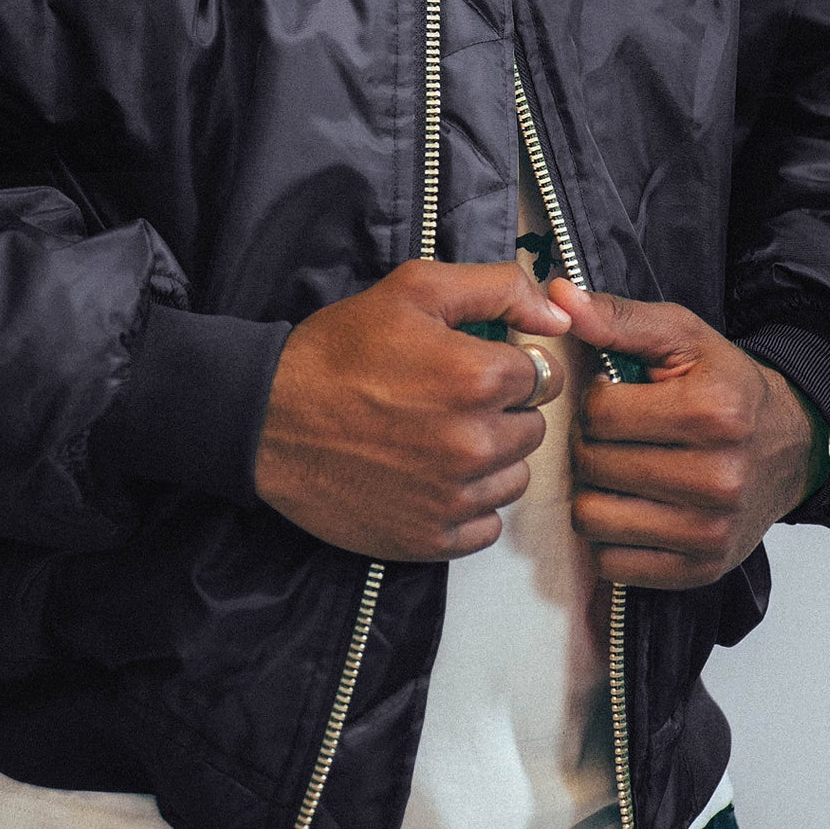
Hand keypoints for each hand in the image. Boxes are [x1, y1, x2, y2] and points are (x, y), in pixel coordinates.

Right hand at [254, 262, 573, 562]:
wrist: (268, 419)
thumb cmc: (339, 351)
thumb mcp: (415, 289)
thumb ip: (499, 289)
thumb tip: (562, 315)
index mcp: (478, 379)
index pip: (543, 375)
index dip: (508, 365)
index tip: (469, 365)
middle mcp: (475, 444)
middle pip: (531, 428)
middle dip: (500, 411)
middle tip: (445, 400)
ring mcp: (454, 498)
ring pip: (514, 478)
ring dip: (488, 459)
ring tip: (434, 437)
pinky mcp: (432, 539)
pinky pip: (487, 525)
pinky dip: (467, 504)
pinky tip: (429, 478)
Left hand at [549, 281, 816, 589]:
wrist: (790, 446)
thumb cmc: (726, 387)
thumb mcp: (682, 337)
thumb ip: (617, 317)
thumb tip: (557, 296)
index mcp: (712, 412)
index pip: (599, 414)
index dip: (594, 402)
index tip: (617, 399)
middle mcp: (717, 478)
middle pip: (593, 466)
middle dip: (591, 446)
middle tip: (617, 437)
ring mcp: (709, 531)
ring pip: (593, 518)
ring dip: (594, 493)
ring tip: (620, 471)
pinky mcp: (700, 569)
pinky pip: (612, 562)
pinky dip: (610, 536)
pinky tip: (633, 507)